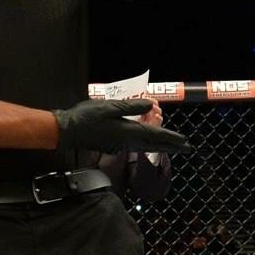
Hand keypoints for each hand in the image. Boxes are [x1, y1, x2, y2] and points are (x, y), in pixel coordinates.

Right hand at [53, 99, 187, 153]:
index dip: (172, 138)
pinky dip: (146, 144)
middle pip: (154, 145)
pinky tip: (147, 143)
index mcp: (128, 132)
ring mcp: (119, 145)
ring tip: (173, 145)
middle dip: (172, 146)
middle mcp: (126, 142)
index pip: (155, 136)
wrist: (67, 131)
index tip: (186, 143)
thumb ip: (132, 107)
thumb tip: (150, 105)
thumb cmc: (86, 117)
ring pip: (145, 146)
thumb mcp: (110, 107)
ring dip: (160, 145)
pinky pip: (135, 145)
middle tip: (187, 149)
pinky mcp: (112, 145)